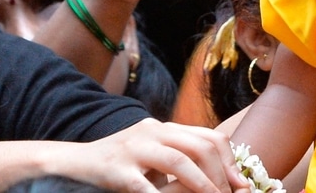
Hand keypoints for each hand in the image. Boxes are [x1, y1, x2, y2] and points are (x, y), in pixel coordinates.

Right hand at [63, 118, 246, 192]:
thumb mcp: (152, 156)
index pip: (208, 137)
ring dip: (203, 185)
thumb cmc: (119, 165)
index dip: (229, 161)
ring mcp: (134, 148)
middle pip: (199, 147)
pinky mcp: (117, 169)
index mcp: (163, 129)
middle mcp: (151, 132)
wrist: (74, 163)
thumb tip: (218, 182)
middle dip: (220, 175)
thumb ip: (179, 160)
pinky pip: (146, 187)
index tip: (240, 185)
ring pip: (180, 161)